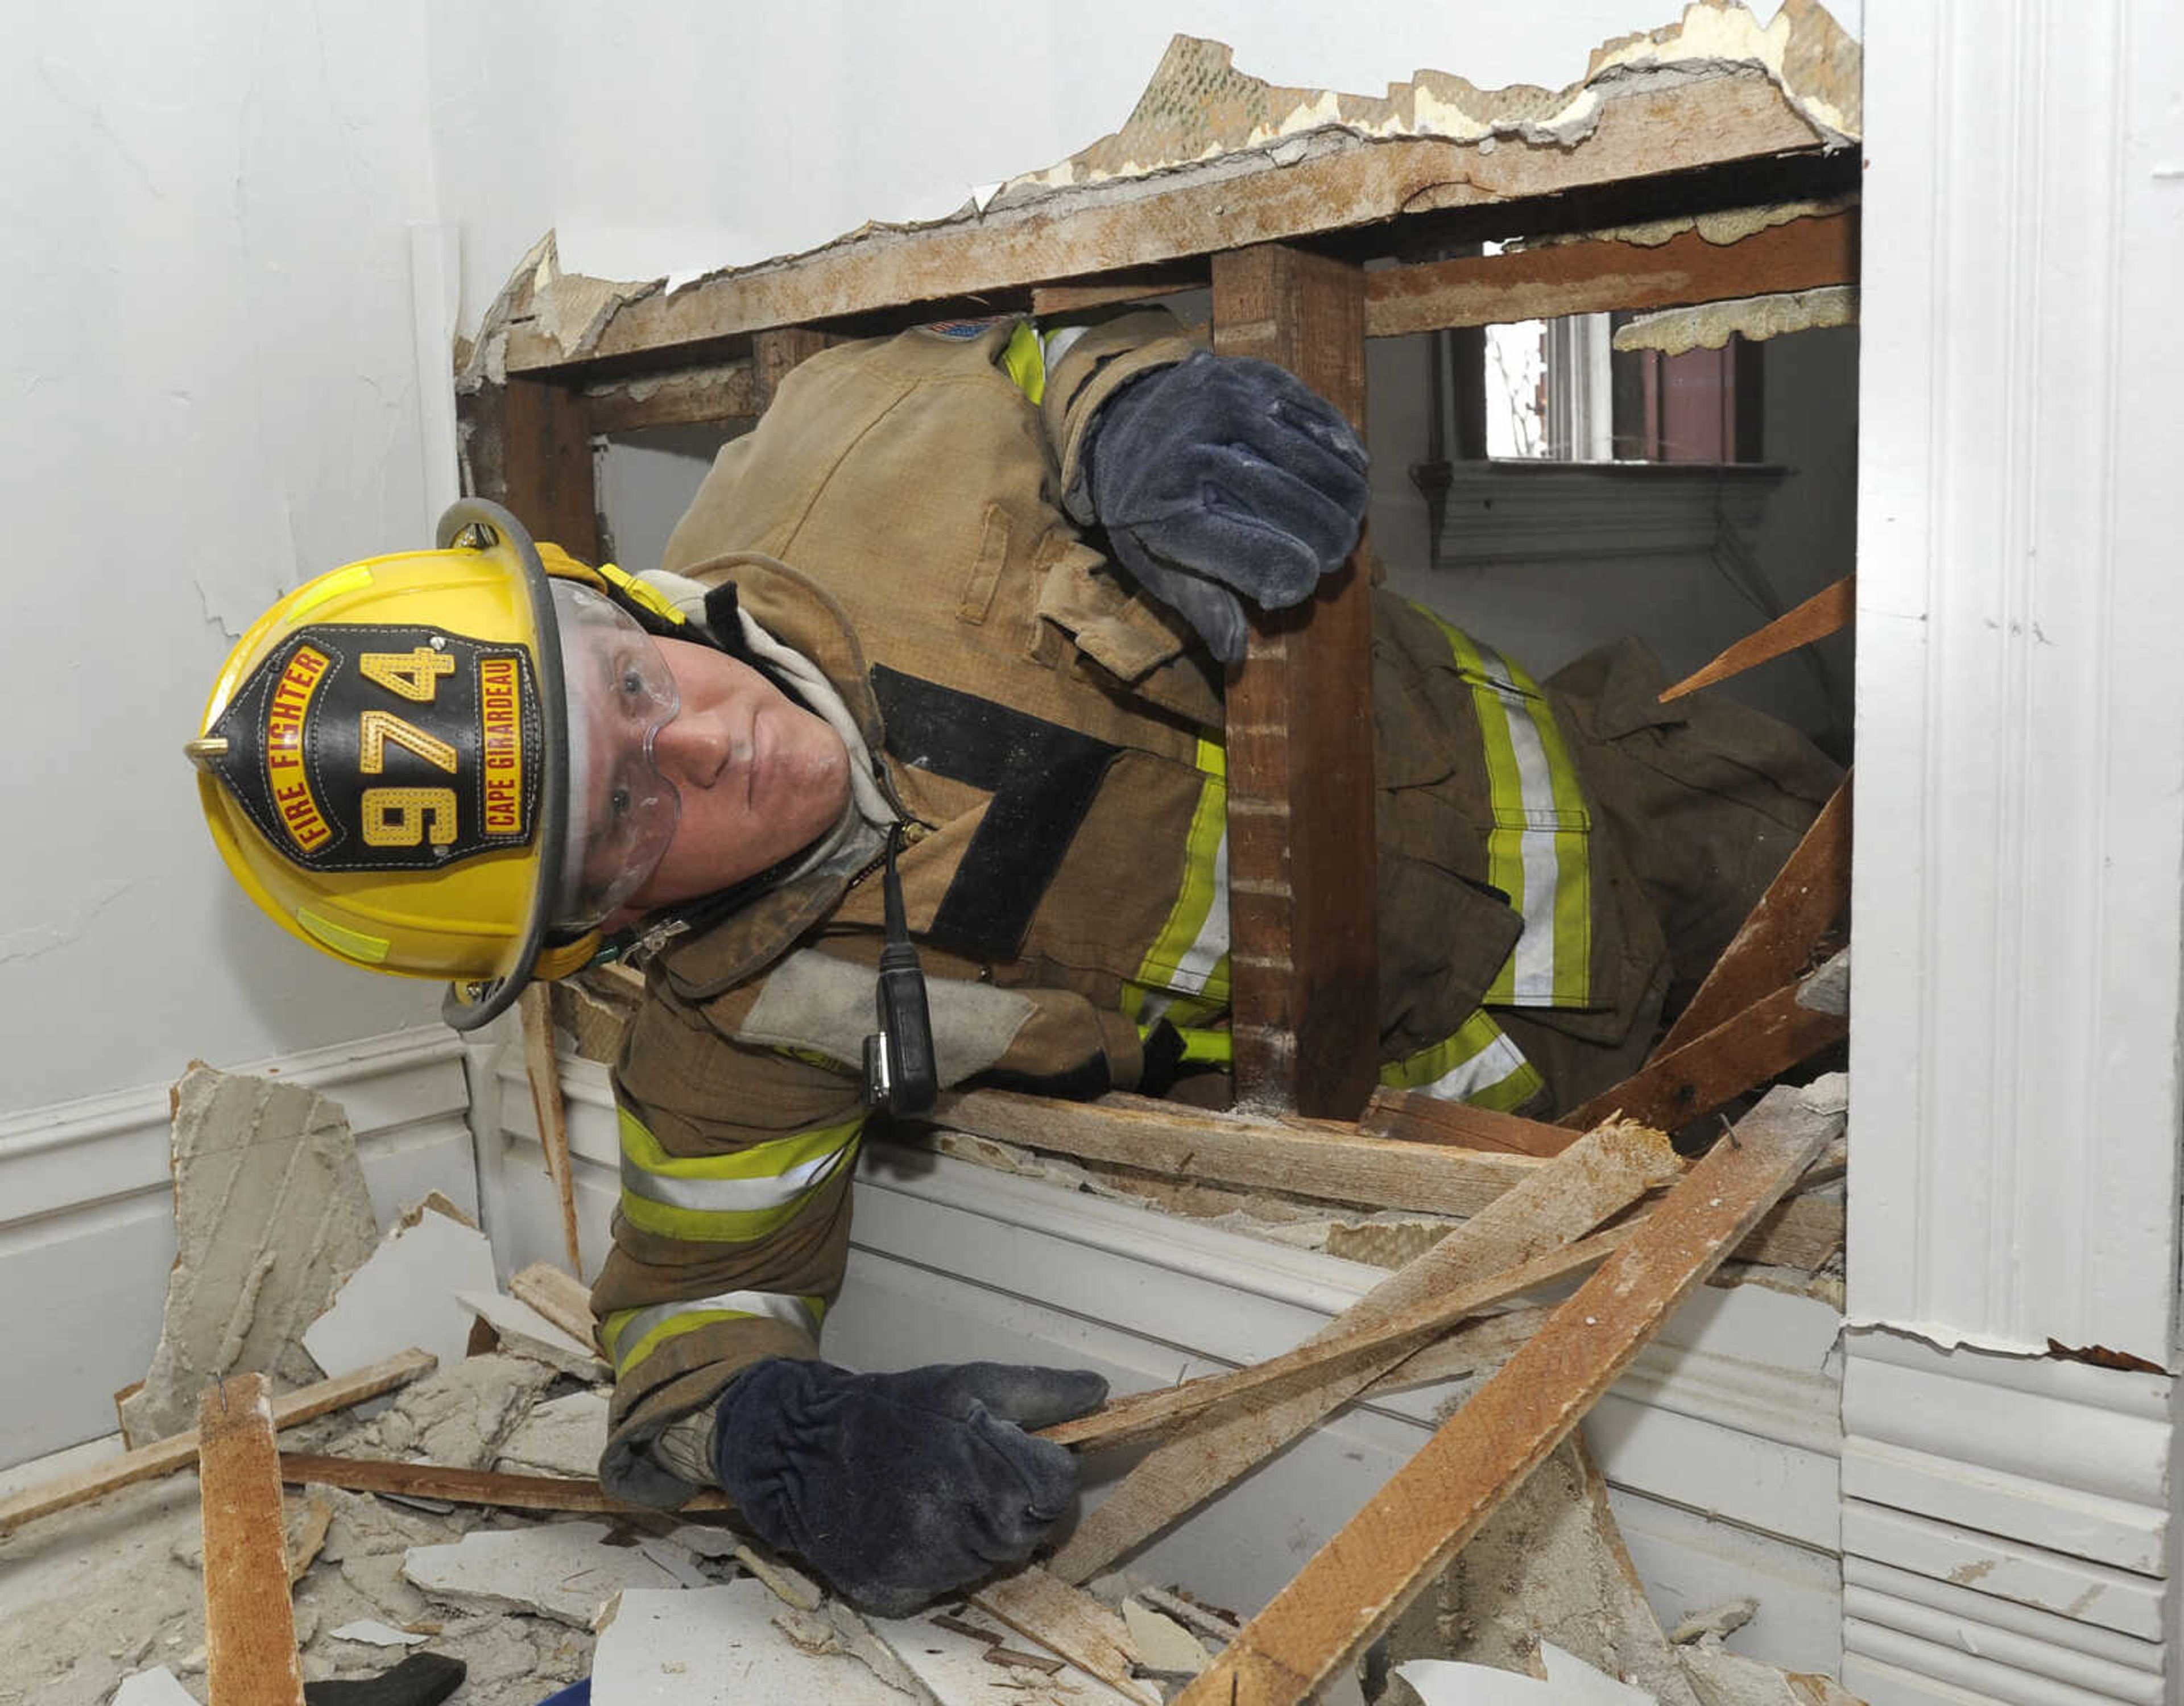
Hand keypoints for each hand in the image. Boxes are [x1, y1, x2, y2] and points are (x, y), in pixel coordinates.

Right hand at [709, 1357, 1107, 1615]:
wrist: (797, 1448)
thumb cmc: (891, 1410)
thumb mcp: (965, 1383)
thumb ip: (1038, 1390)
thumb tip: (1099, 1393)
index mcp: (991, 1473)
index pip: (1059, 1489)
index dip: (1045, 1468)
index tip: (1018, 1453)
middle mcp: (965, 1531)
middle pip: (1032, 1530)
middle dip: (1015, 1501)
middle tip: (973, 1472)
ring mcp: (931, 1569)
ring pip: (992, 1561)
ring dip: (979, 1531)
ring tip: (936, 1493)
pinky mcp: (898, 1593)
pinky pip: (946, 1585)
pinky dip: (940, 1558)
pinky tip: (912, 1523)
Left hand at [1083, 351, 1369, 664]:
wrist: (1117, 420)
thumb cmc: (1140, 506)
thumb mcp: (1151, 562)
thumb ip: (1199, 605)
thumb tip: (1235, 652)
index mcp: (1169, 513)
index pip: (1262, 558)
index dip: (1296, 579)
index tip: (1301, 582)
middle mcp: (1198, 453)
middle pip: (1305, 511)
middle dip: (1331, 543)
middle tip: (1333, 556)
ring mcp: (1229, 406)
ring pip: (1326, 465)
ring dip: (1346, 501)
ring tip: (1343, 520)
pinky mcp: (1255, 376)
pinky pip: (1324, 420)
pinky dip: (1345, 453)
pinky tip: (1349, 471)